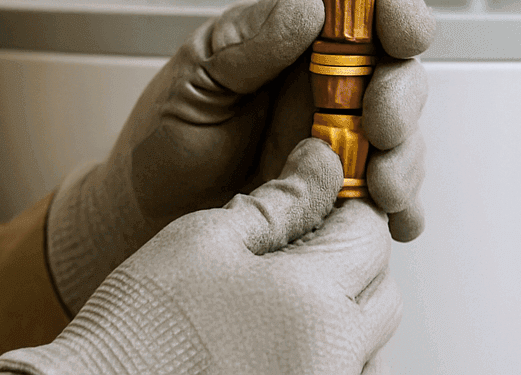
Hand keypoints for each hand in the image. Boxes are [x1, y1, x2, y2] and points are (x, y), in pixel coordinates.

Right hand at [0, 140, 399, 374]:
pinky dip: (324, 352)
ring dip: (341, 312)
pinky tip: (272, 340)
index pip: (370, 234)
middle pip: (379, 291)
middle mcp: (334, 358)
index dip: (344, 205)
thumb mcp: (204, 238)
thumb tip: (321, 165)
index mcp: (315, 301)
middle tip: (292, 244)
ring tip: (276, 298)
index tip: (314, 195)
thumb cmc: (141, 326)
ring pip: (368, 343)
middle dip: (350, 257)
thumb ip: (276, 202)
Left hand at [46, 0, 433, 310]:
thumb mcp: (195, 79)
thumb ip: (248, 43)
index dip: (394, 11)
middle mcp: (329, 90)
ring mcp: (342, 146)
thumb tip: (309, 7)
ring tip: (378, 184)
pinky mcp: (343, 199)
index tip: (396, 26)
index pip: (365, 10)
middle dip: (401, 96)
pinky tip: (393, 220)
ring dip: (404, 158)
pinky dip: (404, 210)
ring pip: (404, 138)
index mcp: (298, 45)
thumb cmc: (163, 141)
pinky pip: (392, 202)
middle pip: (398, 74)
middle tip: (379, 124)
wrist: (142, 218)